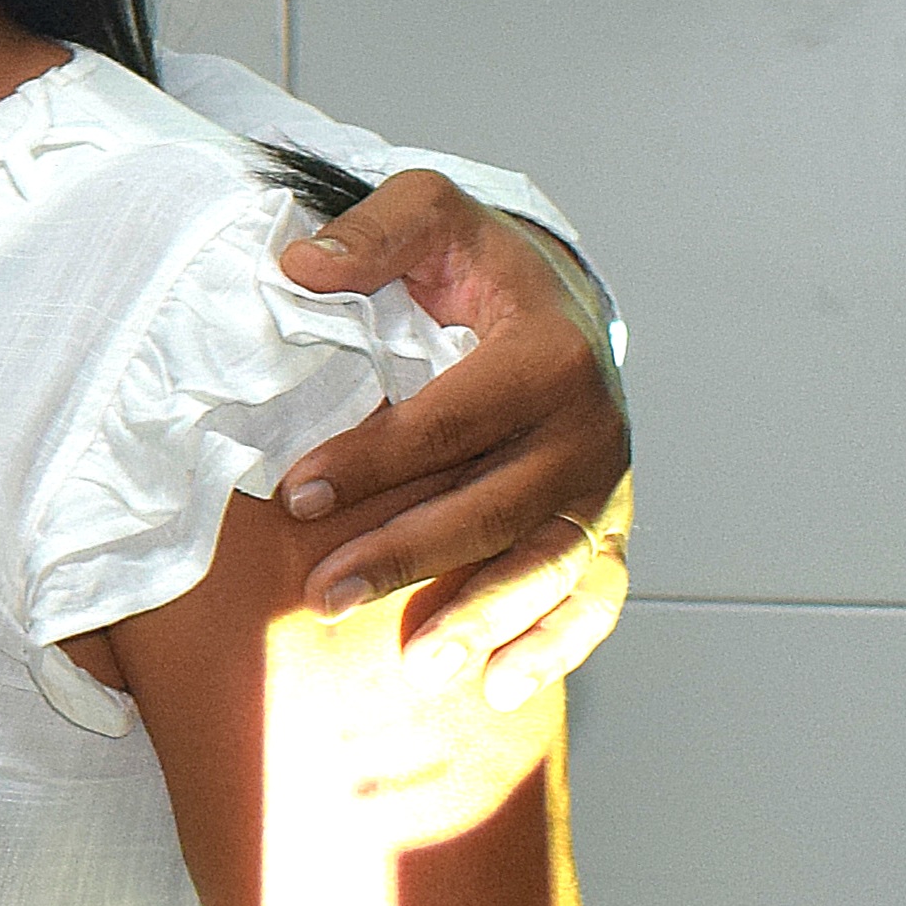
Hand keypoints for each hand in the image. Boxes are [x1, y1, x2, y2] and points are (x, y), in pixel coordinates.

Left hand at [271, 173, 634, 704]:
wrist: (561, 302)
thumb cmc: (480, 268)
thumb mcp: (430, 216)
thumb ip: (373, 232)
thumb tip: (303, 266)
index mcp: (550, 354)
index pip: (452, 419)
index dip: (373, 457)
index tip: (295, 492)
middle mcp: (592, 429)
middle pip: (496, 505)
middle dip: (409, 554)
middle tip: (324, 597)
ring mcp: (607, 489)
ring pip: (547, 564)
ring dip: (483, 619)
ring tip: (417, 665)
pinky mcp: (609, 531)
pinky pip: (594, 599)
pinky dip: (554, 647)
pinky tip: (497, 689)